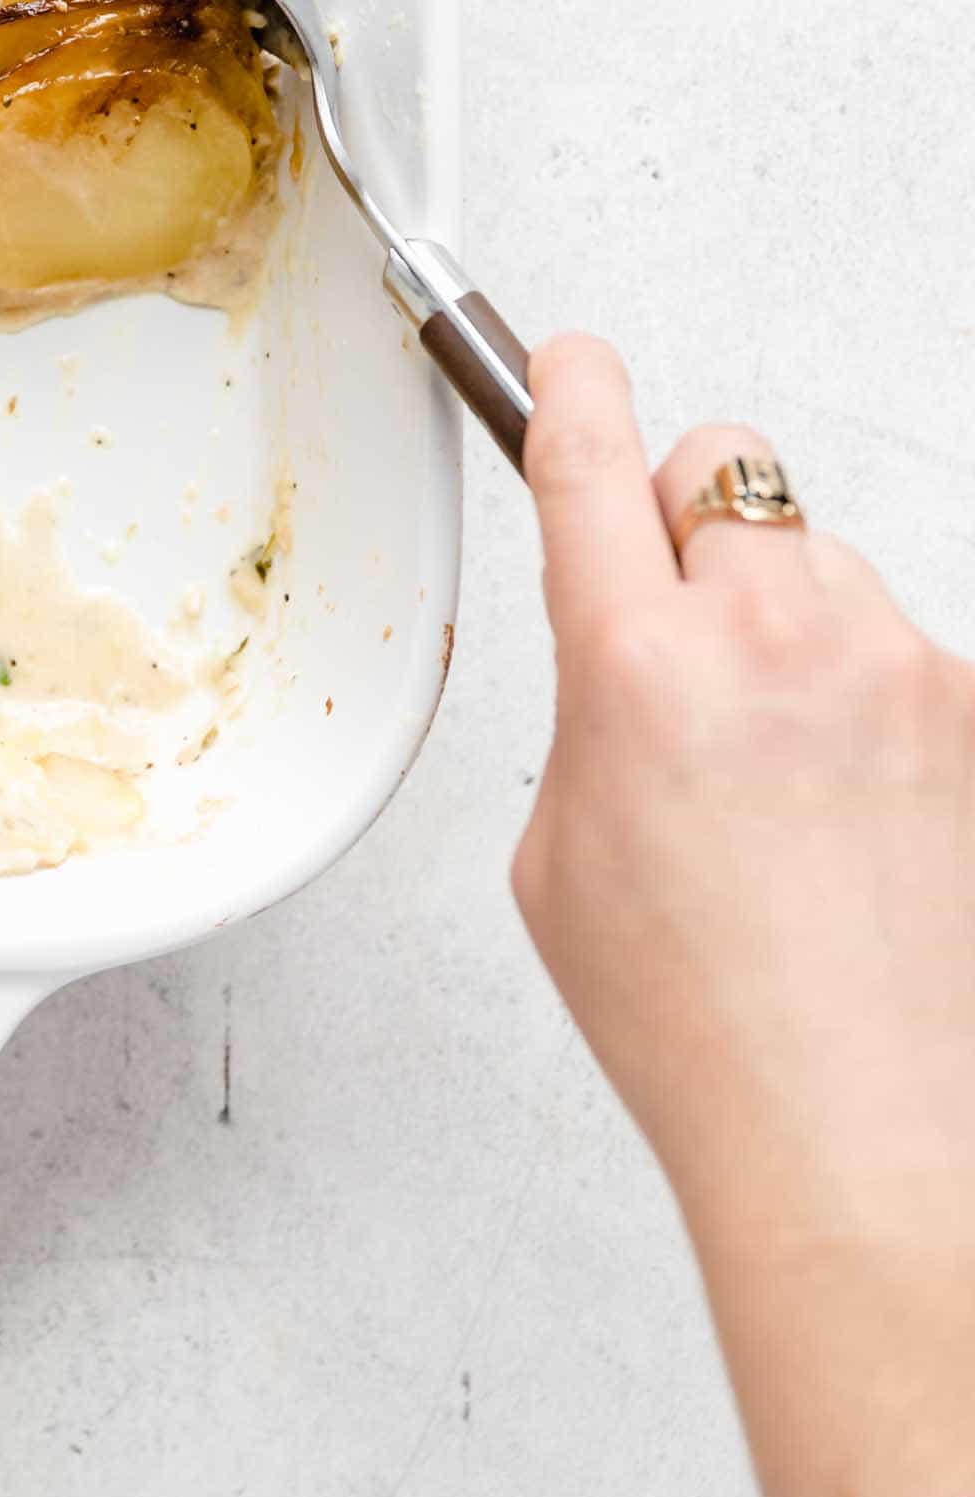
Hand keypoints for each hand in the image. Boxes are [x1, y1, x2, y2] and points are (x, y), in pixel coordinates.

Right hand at [517, 339, 974, 1496]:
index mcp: (638, 662)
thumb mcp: (563, 853)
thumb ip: (593, 706)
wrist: (868, 1137)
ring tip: (777, 769)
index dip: (567, 385)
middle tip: (675, 615)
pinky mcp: (969, 711)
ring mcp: (891, 667)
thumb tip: (630, 652)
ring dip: (785, 617)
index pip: (587, 454)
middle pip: (722, 465)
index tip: (567, 359)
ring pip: (818, 558)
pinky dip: (863, 698)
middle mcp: (772, 635)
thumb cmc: (707, 1024)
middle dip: (684, 516)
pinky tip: (849, 813)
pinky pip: (895, 647)